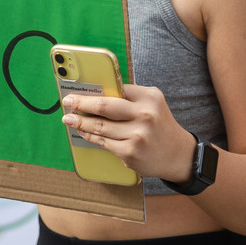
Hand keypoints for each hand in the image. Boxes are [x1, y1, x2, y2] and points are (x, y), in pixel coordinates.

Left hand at [61, 83, 194, 182]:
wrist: (178, 155)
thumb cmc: (160, 125)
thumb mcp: (153, 103)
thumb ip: (130, 97)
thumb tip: (97, 94)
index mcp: (149, 97)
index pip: (116, 90)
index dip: (94, 91)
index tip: (77, 90)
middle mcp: (144, 115)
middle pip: (104, 106)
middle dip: (82, 103)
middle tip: (68, 102)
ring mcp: (137, 135)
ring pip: (100, 127)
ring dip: (81, 122)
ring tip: (69, 119)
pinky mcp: (130, 153)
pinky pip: (104, 142)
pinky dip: (90, 136)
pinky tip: (83, 132)